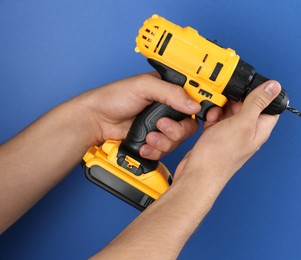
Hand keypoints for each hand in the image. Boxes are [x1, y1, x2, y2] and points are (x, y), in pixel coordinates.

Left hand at [77, 73, 200, 159]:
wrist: (96, 121)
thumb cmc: (114, 97)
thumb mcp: (144, 86)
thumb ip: (170, 92)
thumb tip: (193, 104)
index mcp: (169, 90)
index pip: (194, 99)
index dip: (201, 108)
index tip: (203, 115)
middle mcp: (168, 109)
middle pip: (190, 125)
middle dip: (176, 130)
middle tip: (161, 125)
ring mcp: (161, 126)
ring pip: (178, 140)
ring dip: (164, 142)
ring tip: (149, 137)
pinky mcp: (154, 140)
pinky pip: (166, 150)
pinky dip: (156, 150)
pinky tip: (145, 145)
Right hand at [174, 80, 280, 181]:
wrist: (198, 173)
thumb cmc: (221, 156)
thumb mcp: (243, 123)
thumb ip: (258, 103)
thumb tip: (274, 87)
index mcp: (260, 129)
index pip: (268, 106)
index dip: (261, 94)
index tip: (250, 87)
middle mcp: (247, 132)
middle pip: (246, 106)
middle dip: (235, 100)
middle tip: (228, 99)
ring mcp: (231, 134)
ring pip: (230, 112)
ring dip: (221, 107)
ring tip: (216, 111)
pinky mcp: (217, 136)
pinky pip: (217, 119)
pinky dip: (212, 116)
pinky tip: (209, 118)